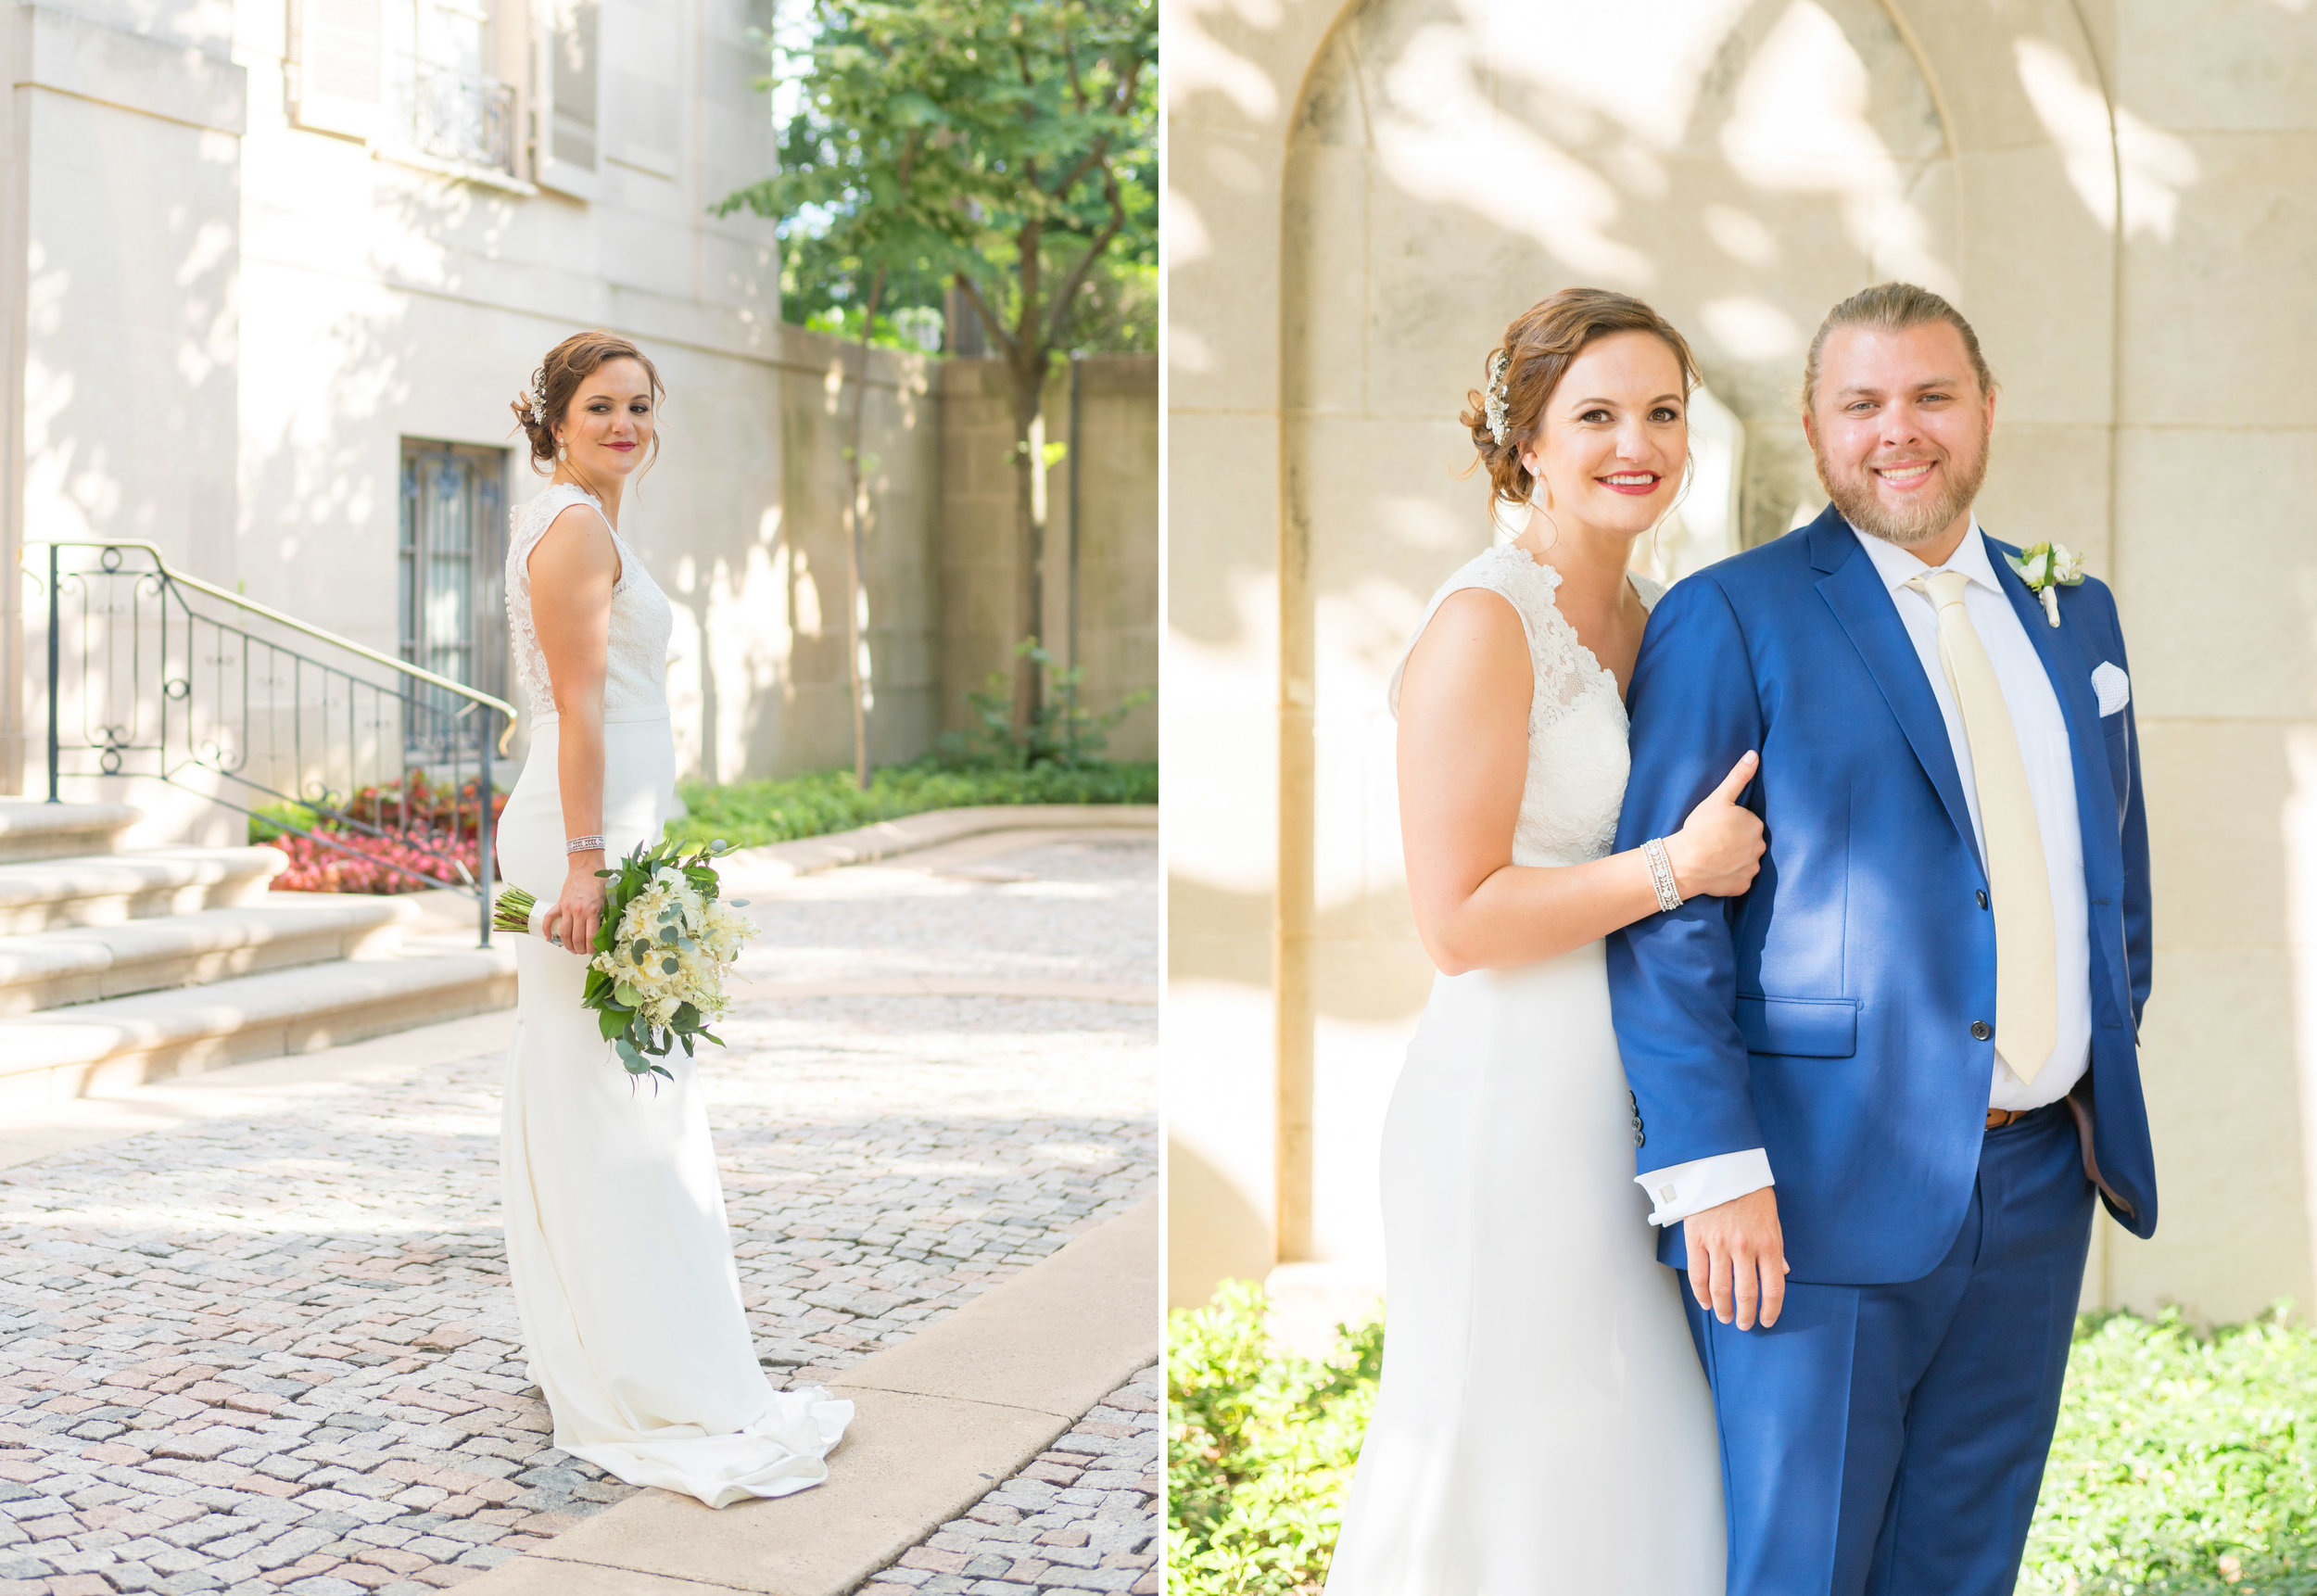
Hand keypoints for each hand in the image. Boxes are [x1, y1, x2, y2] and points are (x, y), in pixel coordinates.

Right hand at [544, 856, 606, 955]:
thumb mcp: (609, 898)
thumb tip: (609, 931)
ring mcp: (567, 908)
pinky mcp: (559, 903)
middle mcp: (578, 911)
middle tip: (583, 952)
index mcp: (592, 911)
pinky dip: (547, 930)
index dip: (591, 949)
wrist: (587, 866)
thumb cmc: (600, 881)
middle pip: (576, 938)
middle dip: (580, 950)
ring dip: (567, 945)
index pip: (590, 937)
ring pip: (564, 933)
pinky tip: (549, 939)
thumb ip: (608, 914)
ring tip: (572, 950)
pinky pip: (549, 919)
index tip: (593, 952)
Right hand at [1665, 752, 1763, 898]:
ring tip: (1714, 857)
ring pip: (1746, 861)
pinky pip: (1740, 880)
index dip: (1731, 824)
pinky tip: (1716, 871)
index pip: (1747, 823)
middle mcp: (1759, 847)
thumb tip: (1754, 755)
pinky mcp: (1743, 886)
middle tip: (1714, 842)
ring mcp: (1752, 868)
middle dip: (1736, 842)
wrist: (1686, 862)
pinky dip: (1731, 877)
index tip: (1716, 827)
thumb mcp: (1719, 798)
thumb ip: (1738, 777)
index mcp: (1756, 825)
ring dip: (1735, 860)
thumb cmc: (1701, 828)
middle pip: (1749, 842)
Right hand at [1684, 1185, 1788, 1330]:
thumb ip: (1777, 1249)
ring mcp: (1719, 1244)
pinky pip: (1698, 1274)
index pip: (1773, 1288)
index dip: (1771, 1310)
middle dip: (1746, 1315)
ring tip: (1725, 1317)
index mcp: (1768, 1244)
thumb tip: (1783, 1273)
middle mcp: (1745, 1248)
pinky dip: (1701, 1293)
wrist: (1722, 1169)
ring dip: (1723, 1309)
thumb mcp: (1773, 1220)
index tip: (1767, 1321)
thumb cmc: (1750, 1194)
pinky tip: (1706, 1302)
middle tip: (1744, 1324)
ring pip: (1720, 1289)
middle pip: (1746, 1294)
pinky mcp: (1697, 1239)